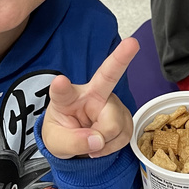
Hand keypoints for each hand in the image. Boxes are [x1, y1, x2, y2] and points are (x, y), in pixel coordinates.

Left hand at [41, 38, 139, 159]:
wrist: (77, 144)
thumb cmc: (62, 134)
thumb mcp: (57, 144)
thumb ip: (73, 144)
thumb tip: (98, 141)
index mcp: (67, 98)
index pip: (62, 92)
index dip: (61, 88)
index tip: (60, 81)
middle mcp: (92, 93)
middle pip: (107, 83)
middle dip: (121, 58)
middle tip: (132, 42)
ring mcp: (110, 102)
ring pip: (115, 124)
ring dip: (104, 142)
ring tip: (93, 142)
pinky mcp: (125, 115)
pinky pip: (124, 135)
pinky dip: (112, 146)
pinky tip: (103, 143)